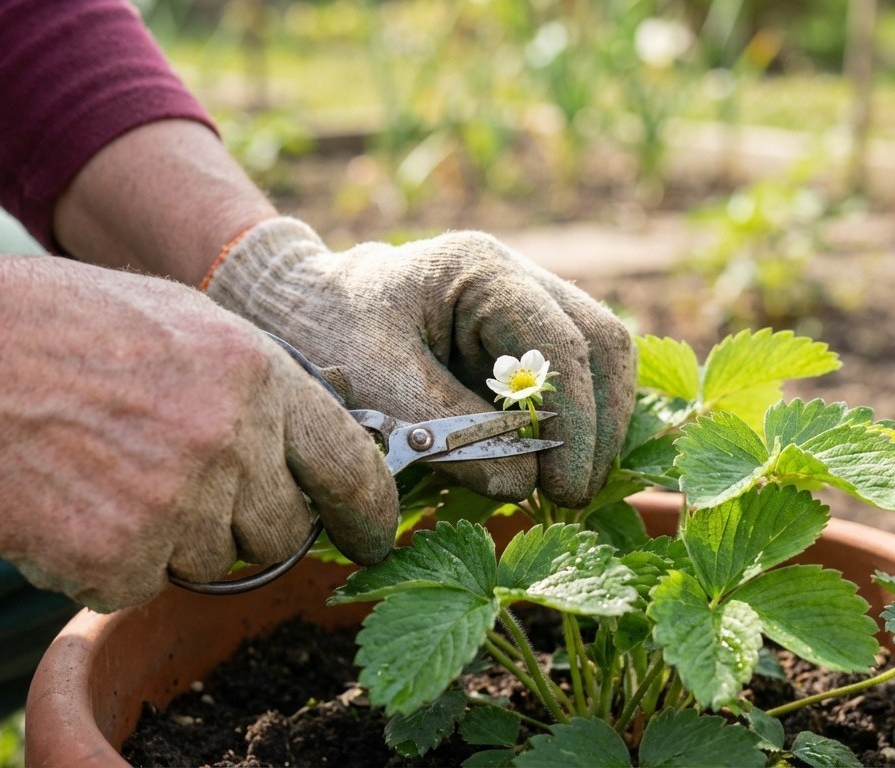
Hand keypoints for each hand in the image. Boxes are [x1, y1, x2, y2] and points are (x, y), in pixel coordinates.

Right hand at [0, 255, 397, 611]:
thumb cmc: (66, 328)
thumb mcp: (188, 322)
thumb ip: (260, 388)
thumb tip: (312, 449)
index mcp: (258, 377)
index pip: (350, 467)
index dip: (370, 512)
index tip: (374, 536)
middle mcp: (230, 444)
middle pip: (281, 533)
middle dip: (246, 523)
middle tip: (184, 484)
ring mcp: (174, 506)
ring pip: (211, 563)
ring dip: (173, 538)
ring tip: (110, 473)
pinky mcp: (115, 560)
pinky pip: (142, 586)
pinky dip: (111, 562)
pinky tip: (73, 502)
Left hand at [204, 218, 635, 507]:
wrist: (293, 312)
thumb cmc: (323, 337)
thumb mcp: (376, 385)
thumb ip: (449, 432)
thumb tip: (522, 483)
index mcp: (482, 270)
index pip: (562, 345)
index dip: (575, 424)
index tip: (563, 490)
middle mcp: (518, 277)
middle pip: (601, 344)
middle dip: (597, 428)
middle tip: (573, 497)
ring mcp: (526, 304)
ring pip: (599, 360)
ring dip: (593, 429)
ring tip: (566, 490)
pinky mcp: (520, 338)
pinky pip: (571, 378)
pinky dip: (571, 425)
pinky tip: (552, 469)